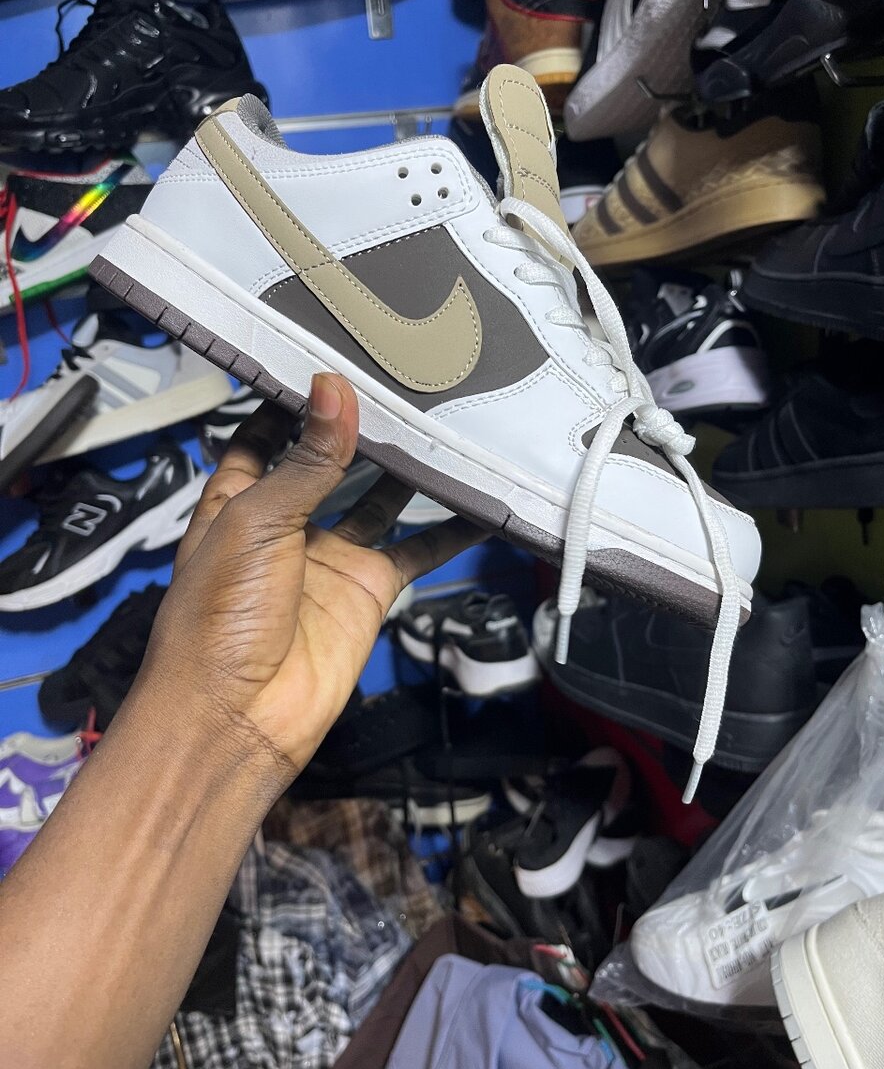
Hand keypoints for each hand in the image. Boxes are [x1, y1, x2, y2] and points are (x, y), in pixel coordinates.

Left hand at [138, 374, 484, 779]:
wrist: (240, 715)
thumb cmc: (219, 617)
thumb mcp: (259, 522)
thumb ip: (306, 459)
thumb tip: (334, 390)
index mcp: (240, 496)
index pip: (268, 431)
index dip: (296, 397)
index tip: (334, 353)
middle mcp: (287, 520)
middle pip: (332, 459)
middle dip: (364, 424)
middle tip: (409, 378)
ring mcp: (331, 554)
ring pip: (381, 497)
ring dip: (411, 468)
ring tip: (449, 421)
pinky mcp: (369, 589)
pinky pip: (417, 552)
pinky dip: (449, 531)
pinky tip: (479, 502)